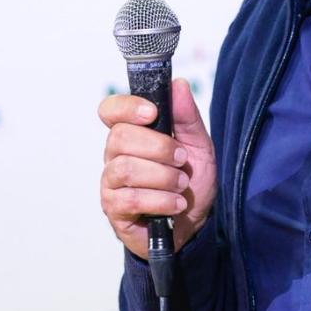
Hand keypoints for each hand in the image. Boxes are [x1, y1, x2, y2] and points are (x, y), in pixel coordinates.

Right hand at [98, 78, 217, 258]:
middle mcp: (115, 155)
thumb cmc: (190, 183)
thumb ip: (188, 117)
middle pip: (120, 137)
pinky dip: (159, 200)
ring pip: (124, 168)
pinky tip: (175, 204)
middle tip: (181, 159)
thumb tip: (178, 85)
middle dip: (159, 148)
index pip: (111, 111)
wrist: (194, 225)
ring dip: (162, 177)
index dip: (126, 107)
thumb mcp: (199, 147)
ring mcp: (111, 183)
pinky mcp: (114, 209)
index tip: (153, 113)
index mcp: (133, 134)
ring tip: (181, 185)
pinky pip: (129, 199)